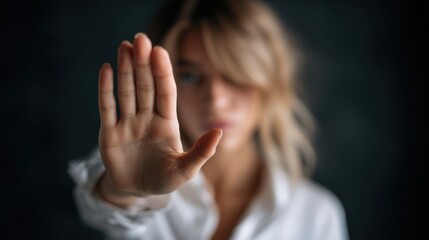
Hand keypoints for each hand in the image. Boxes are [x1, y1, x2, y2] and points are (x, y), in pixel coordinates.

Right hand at [97, 33, 221, 200]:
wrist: (138, 192)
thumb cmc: (164, 180)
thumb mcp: (185, 170)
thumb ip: (201, 152)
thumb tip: (219, 132)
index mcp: (167, 123)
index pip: (165, 92)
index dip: (163, 72)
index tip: (161, 51)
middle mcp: (147, 118)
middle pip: (145, 86)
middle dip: (144, 64)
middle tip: (141, 39)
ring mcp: (127, 124)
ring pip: (126, 91)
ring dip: (126, 69)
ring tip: (125, 46)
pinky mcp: (109, 133)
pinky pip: (107, 107)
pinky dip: (106, 89)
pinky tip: (107, 69)